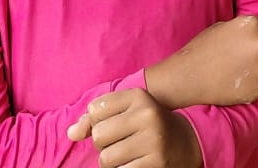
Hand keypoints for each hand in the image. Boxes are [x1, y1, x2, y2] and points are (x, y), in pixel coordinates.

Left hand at [67, 89, 201, 167]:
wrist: (185, 142)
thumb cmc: (146, 125)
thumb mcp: (126, 112)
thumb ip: (94, 119)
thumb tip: (71, 133)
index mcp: (138, 96)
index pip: (95, 110)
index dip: (98, 121)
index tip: (114, 123)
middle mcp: (147, 115)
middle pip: (99, 135)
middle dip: (103, 144)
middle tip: (120, 142)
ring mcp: (153, 140)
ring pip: (106, 158)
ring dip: (111, 161)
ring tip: (127, 155)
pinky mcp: (156, 162)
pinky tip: (135, 163)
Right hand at [145, 14, 257, 108]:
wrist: (187, 77)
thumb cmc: (201, 50)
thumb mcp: (222, 27)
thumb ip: (242, 28)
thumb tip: (256, 32)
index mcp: (252, 25)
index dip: (252, 37)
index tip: (242, 45)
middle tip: (241, 59)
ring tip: (239, 72)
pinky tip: (245, 84)